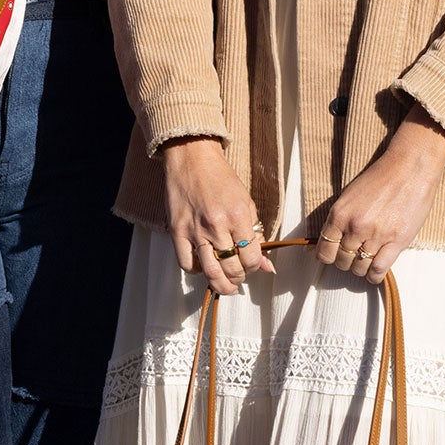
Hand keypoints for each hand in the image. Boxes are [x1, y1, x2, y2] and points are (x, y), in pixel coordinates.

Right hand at [161, 138, 274, 295]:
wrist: (191, 159)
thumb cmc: (221, 179)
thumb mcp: (246, 203)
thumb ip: (257, 235)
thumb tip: (267, 266)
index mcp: (238, 216)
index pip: (252, 258)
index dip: (256, 267)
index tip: (253, 264)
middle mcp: (217, 225)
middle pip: (232, 268)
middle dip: (239, 278)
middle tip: (239, 276)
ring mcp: (195, 230)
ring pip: (210, 272)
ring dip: (221, 284)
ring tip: (225, 284)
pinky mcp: (177, 231)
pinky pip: (186, 264)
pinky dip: (197, 271)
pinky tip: (203, 267)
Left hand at [315, 107, 444, 282]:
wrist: (410, 167)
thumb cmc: (380, 178)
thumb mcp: (350, 196)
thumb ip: (338, 221)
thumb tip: (325, 245)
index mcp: (339, 214)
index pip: (324, 251)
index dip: (328, 257)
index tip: (334, 255)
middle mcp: (355, 227)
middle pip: (342, 261)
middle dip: (346, 261)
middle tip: (354, 254)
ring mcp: (376, 235)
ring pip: (359, 268)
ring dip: (361, 268)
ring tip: (367, 259)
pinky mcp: (397, 241)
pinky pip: (378, 270)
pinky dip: (374, 275)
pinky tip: (375, 271)